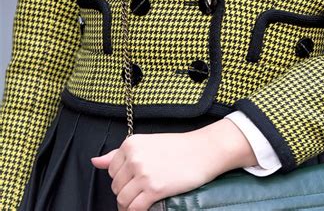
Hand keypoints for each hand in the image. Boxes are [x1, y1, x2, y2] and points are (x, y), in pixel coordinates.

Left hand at [90, 118, 257, 209]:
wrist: (203, 150)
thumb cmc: (178, 147)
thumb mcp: (147, 144)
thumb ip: (119, 154)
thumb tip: (95, 161)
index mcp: (131, 144)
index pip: (112, 170)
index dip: (122, 178)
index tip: (133, 180)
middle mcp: (134, 157)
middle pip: (116, 186)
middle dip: (126, 191)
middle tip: (141, 190)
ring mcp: (143, 174)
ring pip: (122, 199)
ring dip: (129, 204)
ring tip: (141, 201)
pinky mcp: (154, 189)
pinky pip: (134, 208)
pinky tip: (146, 207)